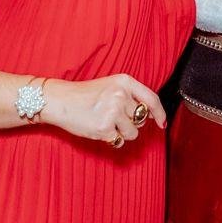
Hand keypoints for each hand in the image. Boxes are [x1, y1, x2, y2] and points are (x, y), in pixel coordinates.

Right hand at [39, 74, 166, 145]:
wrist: (60, 100)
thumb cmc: (84, 95)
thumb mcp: (110, 85)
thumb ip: (130, 96)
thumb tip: (151, 116)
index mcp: (124, 81)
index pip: (152, 99)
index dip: (160, 113)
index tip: (161, 122)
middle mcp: (121, 95)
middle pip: (142, 118)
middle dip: (132, 122)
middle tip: (115, 118)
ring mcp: (113, 111)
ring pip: (133, 132)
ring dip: (122, 133)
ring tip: (106, 123)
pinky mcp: (105, 127)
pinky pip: (119, 141)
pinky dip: (111, 139)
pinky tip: (99, 129)